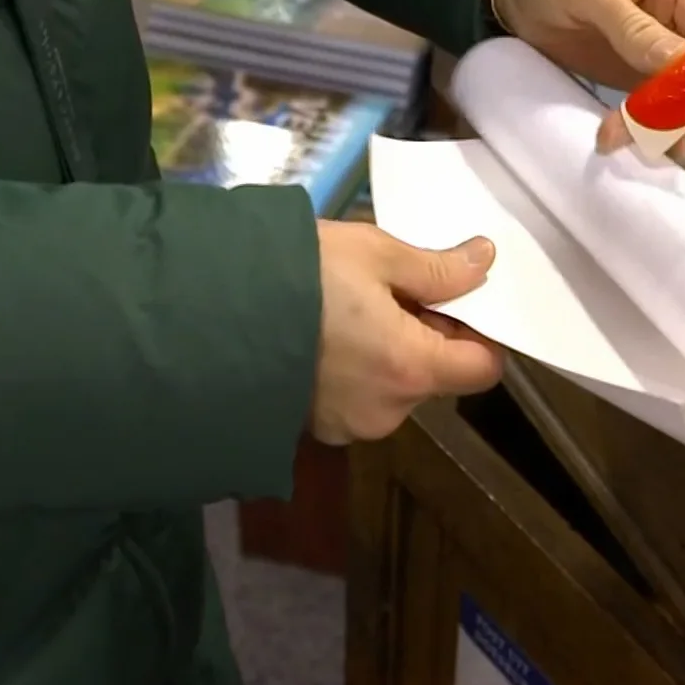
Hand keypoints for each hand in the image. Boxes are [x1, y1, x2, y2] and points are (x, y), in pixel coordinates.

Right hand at [308, 221, 503, 443]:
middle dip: (424, 336)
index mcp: (412, 369)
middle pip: (435, 377)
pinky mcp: (314, 430)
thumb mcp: (372, 253)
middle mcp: (388, 412)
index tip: (454, 300)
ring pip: (393, 388)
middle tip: (390, 291)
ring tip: (346, 311)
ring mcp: (349, 426)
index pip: (483, 368)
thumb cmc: (296, 277)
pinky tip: (319, 339)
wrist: (201, 318)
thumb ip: (435, 267)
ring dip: (386, 355)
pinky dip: (351, 373)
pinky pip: (354, 400)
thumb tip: (483, 262)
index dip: (479, 332)